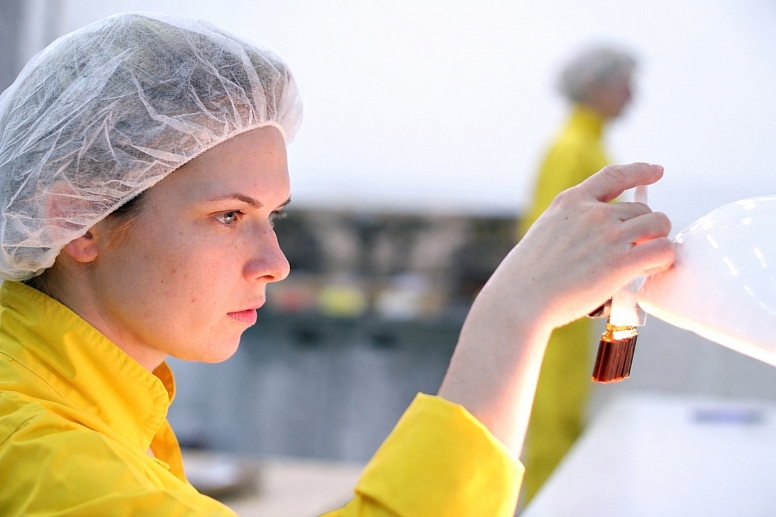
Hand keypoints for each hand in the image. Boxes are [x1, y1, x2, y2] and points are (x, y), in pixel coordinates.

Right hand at [439, 163, 673, 454]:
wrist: (519, 300)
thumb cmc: (526, 278)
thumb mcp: (544, 234)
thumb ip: (572, 227)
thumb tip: (599, 239)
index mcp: (570, 202)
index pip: (614, 175)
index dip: (640, 171)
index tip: (657, 170)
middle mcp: (592, 213)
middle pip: (643, 208)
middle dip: (647, 229)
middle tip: (639, 251)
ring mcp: (608, 235)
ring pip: (659, 225)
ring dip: (658, 243)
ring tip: (646, 263)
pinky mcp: (621, 262)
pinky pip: (663, 251)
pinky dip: (664, 260)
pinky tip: (651, 271)